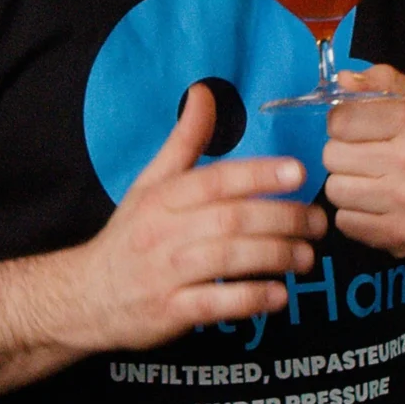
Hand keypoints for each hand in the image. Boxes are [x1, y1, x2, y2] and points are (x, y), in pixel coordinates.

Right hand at [56, 84, 323, 353]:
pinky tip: (279, 296)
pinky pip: (214, 304)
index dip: (258, 174)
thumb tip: (204, 92)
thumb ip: (184, 141)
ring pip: (227, 259)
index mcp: (163, 197)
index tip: (299, 172)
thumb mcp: (150, 184)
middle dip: (282, 218)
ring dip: (274, 256)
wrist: (86, 296)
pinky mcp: (169, 312)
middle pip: (230, 219)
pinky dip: (249, 299)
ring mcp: (165, 273)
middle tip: (318, 223)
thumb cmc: (130, 236)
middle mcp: (164, 232)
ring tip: (306, 257)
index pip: (215, 179)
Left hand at [322, 64, 404, 259]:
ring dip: (346, 185)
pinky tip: (377, 205)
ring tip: (370, 181)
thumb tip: (342, 79)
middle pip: (332, 155)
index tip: (354, 127)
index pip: (341, 119)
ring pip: (334, 190)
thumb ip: (385, 82)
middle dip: (342, 154)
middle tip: (365, 157)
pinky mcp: (398, 235)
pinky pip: (345, 221)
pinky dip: (355, 214)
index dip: (341, 122)